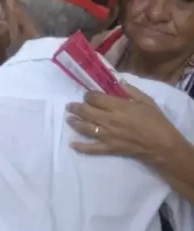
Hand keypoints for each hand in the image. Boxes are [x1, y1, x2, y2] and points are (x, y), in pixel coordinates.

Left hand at [66, 83, 182, 159]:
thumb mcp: (146, 101)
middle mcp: (109, 120)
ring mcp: (107, 135)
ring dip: (74, 122)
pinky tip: (72, 145)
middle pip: (87, 112)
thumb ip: (131, 91)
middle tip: (70, 106)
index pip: (96, 99)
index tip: (87, 95)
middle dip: (76, 107)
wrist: (162, 144)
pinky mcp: (109, 148)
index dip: (89, 96)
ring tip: (68, 118)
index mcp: (119, 107)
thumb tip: (118, 81)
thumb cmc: (156, 121)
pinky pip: (91, 148)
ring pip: (85, 128)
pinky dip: (81, 147)